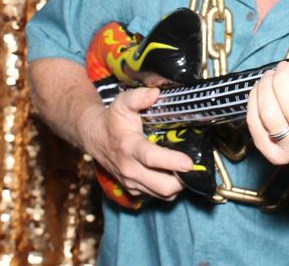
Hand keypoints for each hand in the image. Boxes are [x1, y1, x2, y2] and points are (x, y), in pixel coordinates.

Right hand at [79, 87, 193, 199]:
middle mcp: (130, 169)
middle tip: (194, 166)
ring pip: (163, 194)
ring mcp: (131, 182)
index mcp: (129, 146)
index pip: (151, 158)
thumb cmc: (112, 120)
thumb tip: (155, 93)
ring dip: (178, 185)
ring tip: (186, 169)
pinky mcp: (134, 190)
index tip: (189, 162)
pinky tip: (174, 174)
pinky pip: (158, 196)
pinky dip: (169, 188)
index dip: (172, 161)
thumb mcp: (122, 103)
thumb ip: (138, 97)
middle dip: (183, 179)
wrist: (94, 138)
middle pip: (163, 185)